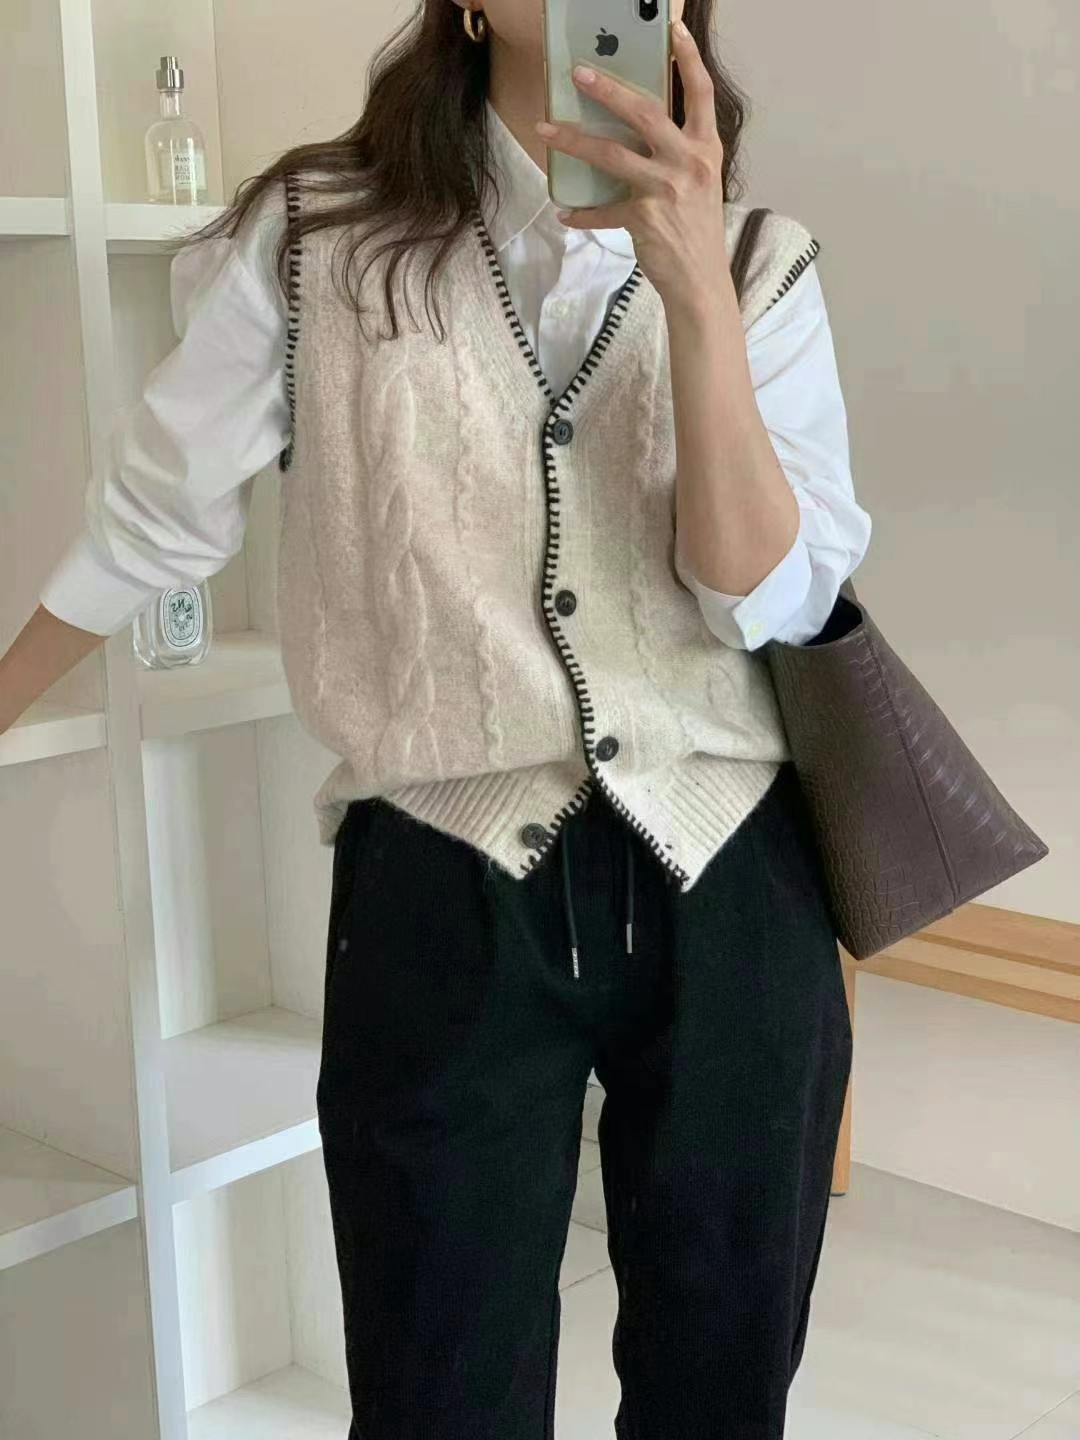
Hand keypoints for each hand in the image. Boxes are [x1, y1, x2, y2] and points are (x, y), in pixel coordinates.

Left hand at [535, 20, 727, 313]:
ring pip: (611, 154)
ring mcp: (666, 189)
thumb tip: (636, 129)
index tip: (672, 29)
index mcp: (706, 148)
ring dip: (573, 140)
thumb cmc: (697, 230)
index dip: (688, 58)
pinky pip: (603, 210)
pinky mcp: (643, 218)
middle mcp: (688, 163)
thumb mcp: (698, 182)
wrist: (701, 281)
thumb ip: (677, 152)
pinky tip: (566, 212)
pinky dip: (582, 213)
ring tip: (545, 128)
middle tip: (578, 73)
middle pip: (645, 113)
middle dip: (608, 90)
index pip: (700, 93)